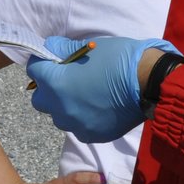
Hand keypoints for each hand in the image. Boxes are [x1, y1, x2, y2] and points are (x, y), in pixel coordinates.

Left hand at [26, 35, 177, 143]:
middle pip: (40, 99)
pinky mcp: (91, 135)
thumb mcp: (89, 47)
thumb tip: (50, 48)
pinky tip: (98, 106)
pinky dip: (82, 117)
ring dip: (65, 105)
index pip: (34, 70)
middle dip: (48, 88)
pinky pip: (77, 127)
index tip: (53, 60)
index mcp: (56, 83)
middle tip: (66, 78)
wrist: (150, 83)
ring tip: (85, 94)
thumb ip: (63, 50)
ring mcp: (76, 125)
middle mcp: (61, 108)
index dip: (42, 63)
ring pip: (59, 116)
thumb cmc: (119, 59)